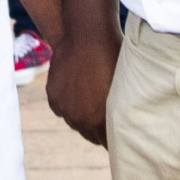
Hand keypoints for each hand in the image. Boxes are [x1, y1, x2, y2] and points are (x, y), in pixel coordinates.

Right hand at [46, 33, 117, 147]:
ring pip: (75, 122)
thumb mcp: (123, 88)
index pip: (108, 143)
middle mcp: (79, 120)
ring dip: (83, 116)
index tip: (121, 134)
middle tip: (108, 117)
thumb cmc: (113, 59)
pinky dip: (69, 103)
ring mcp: (64, 109)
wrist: (87, 36)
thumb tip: (126, 124)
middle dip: (99, 129)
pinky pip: (62, 109)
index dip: (115, 138)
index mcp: (99, 121)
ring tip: (92, 100)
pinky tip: (78, 91)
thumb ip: (120, 111)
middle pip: (91, 136)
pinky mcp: (53, 97)